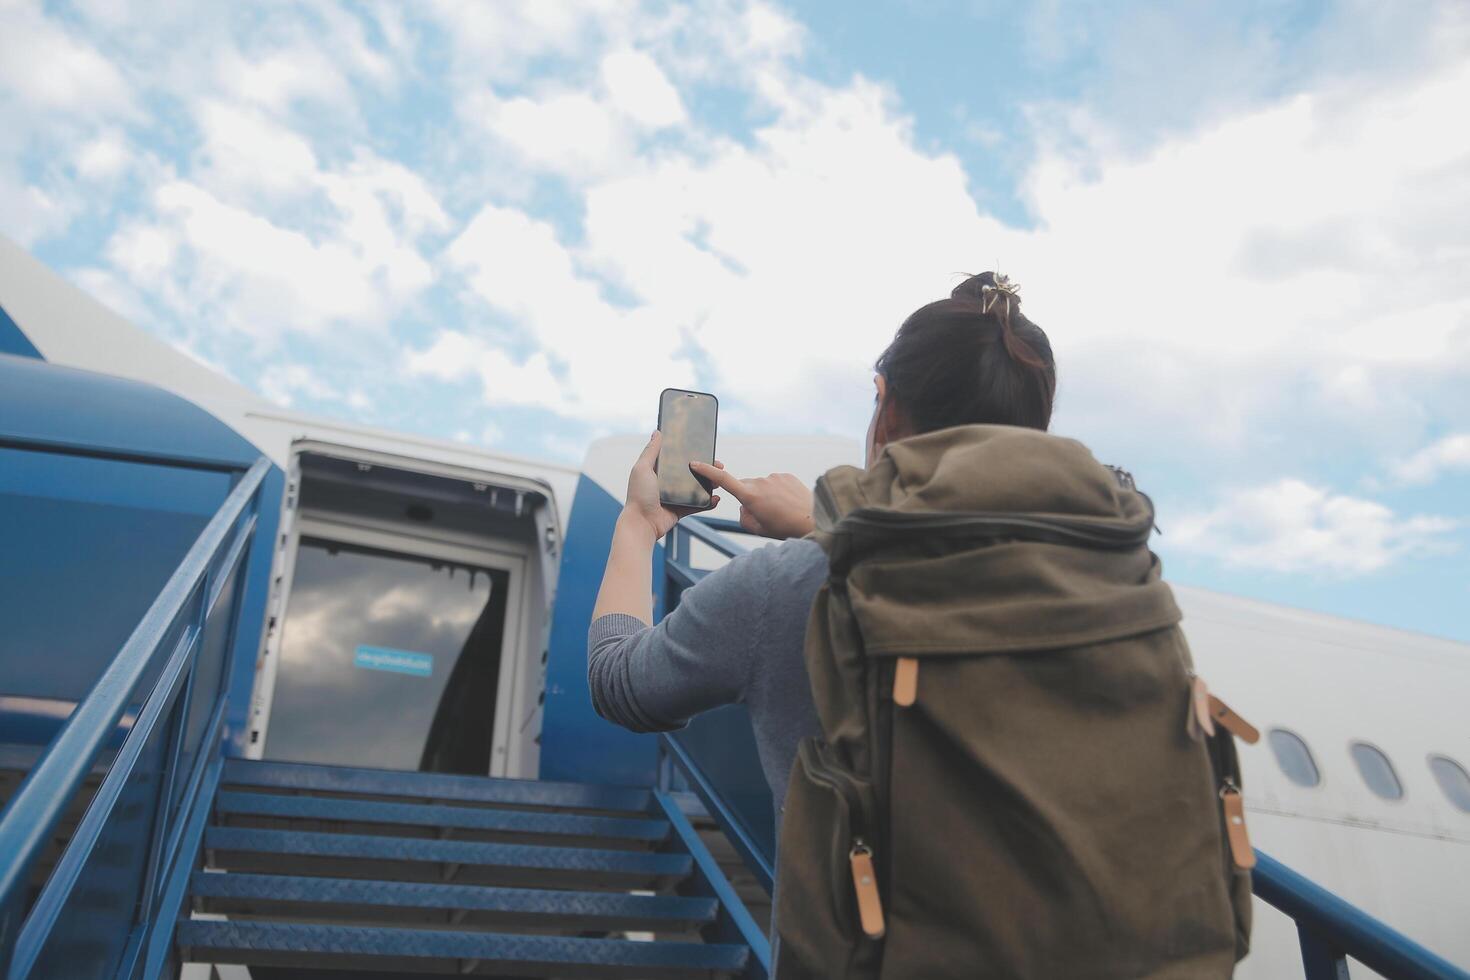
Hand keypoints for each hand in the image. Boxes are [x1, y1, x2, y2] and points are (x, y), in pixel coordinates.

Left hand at [622, 431, 722, 538]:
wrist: (642, 523)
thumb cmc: (639, 495)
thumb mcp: (642, 468)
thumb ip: (651, 451)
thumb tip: (657, 432)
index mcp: (658, 471)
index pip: (678, 458)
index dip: (691, 453)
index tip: (705, 448)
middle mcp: (667, 482)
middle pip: (691, 472)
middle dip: (706, 468)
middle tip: (718, 465)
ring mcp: (675, 497)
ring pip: (697, 487)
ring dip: (709, 484)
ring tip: (720, 481)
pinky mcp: (681, 509)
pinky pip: (698, 505)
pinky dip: (708, 502)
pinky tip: (716, 498)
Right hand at [689, 462, 813, 538]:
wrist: (813, 520)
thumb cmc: (784, 528)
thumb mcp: (758, 529)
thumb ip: (744, 517)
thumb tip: (744, 506)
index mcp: (750, 496)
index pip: (723, 480)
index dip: (707, 471)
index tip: (695, 463)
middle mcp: (760, 483)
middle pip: (744, 487)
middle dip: (748, 496)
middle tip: (763, 512)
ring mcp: (774, 477)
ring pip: (761, 485)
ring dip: (765, 495)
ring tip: (780, 509)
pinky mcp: (786, 475)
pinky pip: (775, 482)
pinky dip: (778, 491)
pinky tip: (788, 502)